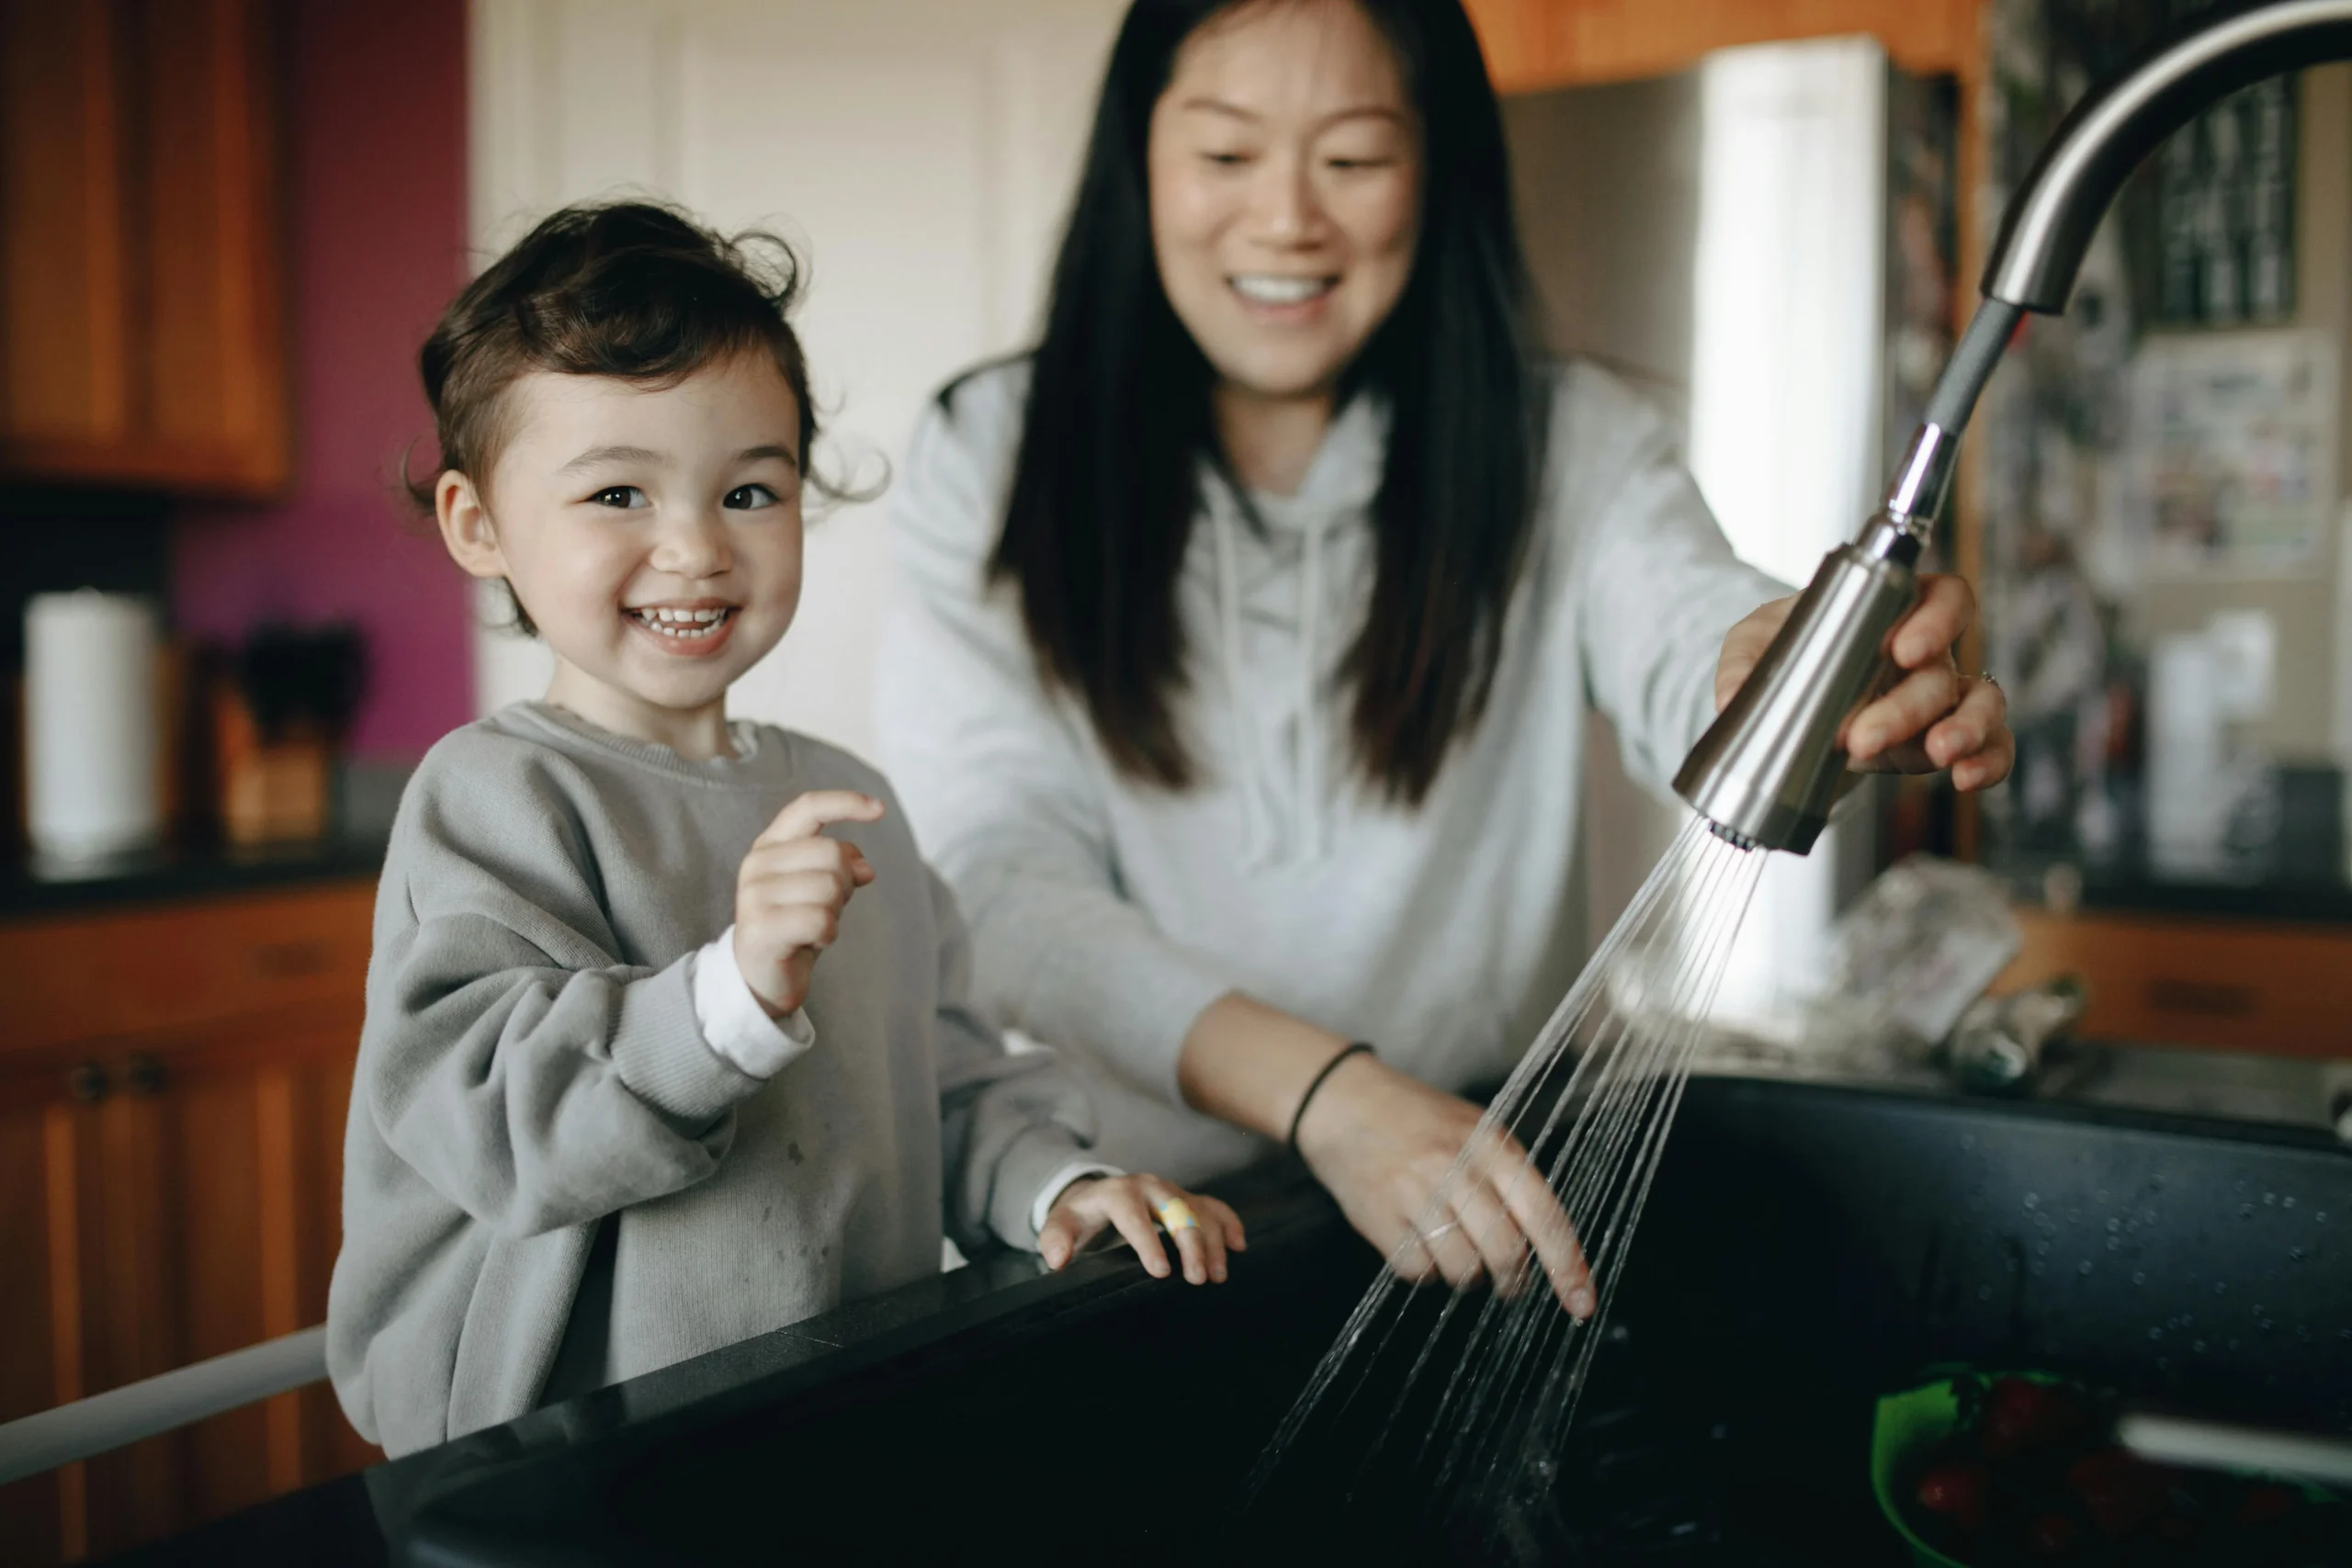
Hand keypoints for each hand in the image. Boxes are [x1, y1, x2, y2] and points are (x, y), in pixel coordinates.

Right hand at [732, 790, 883, 1017]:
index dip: (845, 803)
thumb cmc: (795, 924)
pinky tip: (811, 943)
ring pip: (829, 889)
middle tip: (828, 908)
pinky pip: (821, 921)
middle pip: (832, 854)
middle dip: (845, 883)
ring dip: (835, 913)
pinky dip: (828, 935)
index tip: (879, 809)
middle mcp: (757, 864)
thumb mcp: (820, 887)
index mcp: (770, 845)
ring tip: (814, 926)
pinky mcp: (761, 928)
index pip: (808, 808)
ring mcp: (754, 895)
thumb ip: (839, 864)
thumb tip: (864, 867)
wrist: (761, 977)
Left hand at [1038, 1174, 1245, 1284]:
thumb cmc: (1082, 1214)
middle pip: (1177, 1212)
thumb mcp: (1062, 1222)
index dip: (1148, 1243)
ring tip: (1217, 1275)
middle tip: (1198, 1279)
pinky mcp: (1188, 1198)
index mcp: (1119, 1193)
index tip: (1160, 1271)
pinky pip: (1214, 1206)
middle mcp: (1151, 1187)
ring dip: (1213, 1242)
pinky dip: (1229, 1223)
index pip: (1135, 1217)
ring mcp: (1173, 1191)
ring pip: (1200, 1211)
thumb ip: (1055, 1238)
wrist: (1099, 1194)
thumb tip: (1057, 1260)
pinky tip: (1238, 1245)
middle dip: (1190, 1246)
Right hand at [1293, 1053, 1595, 1317]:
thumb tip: (1546, 1248)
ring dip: (1466, 1277)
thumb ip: (1510, 1181)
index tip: (1582, 1304)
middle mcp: (1456, 1166)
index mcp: (1493, 1144)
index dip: (1568, 1266)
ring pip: (1463, 1268)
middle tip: (1507, 1283)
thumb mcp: (1476, 1132)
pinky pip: (1416, 1270)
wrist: (1342, 1100)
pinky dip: (1424, 1271)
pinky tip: (1419, 1245)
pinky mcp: (1378, 1214)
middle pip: (1505, 1252)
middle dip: (1512, 1280)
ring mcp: (1415, 1190)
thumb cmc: (1418, 1121)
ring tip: (1455, 1254)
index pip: (1545, 1215)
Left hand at [1715, 572, 2012, 791]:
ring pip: (1979, 704)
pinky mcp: (1937, 741)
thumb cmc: (1784, 652)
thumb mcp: (1754, 644)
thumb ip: (1744, 665)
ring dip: (1965, 729)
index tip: (1900, 649)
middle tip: (1862, 737)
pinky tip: (1968, 778)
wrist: (1787, 703)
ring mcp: (1937, 699)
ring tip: (1940, 755)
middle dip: (1906, 707)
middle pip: (1941, 670)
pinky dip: (1989, 760)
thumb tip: (1730, 702)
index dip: (1935, 619)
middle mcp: (1925, 653)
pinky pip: (1989, 745)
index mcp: (1891, 613)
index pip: (1941, 598)